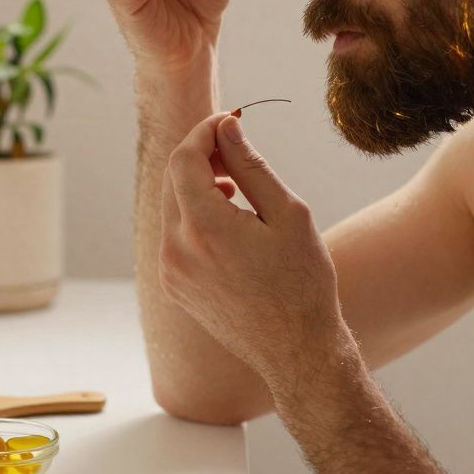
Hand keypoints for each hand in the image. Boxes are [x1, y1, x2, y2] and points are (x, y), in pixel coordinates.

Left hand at [158, 112, 346, 382]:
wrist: (295, 352)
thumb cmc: (303, 283)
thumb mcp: (288, 214)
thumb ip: (251, 165)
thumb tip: (227, 127)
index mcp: (204, 227)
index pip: (184, 157)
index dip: (205, 131)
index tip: (231, 121)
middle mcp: (176, 248)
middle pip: (174, 179)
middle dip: (201, 156)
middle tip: (236, 149)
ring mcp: (170, 271)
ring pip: (172, 207)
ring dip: (198, 187)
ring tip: (237, 189)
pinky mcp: (174, 286)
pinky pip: (175, 236)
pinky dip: (194, 217)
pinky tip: (228, 224)